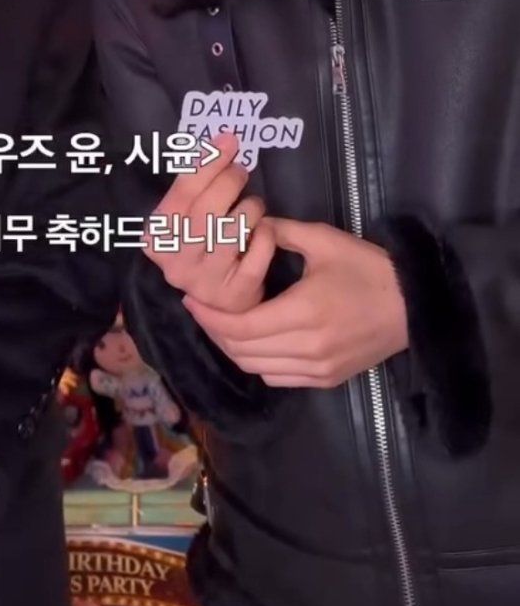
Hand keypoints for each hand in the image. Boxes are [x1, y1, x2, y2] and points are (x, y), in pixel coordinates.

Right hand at [145, 134, 274, 313]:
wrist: (221, 298)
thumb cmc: (204, 245)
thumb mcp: (189, 216)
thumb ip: (198, 183)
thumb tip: (226, 140)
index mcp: (157, 239)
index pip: (183, 193)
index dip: (208, 163)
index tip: (229, 141)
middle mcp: (175, 264)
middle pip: (207, 211)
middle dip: (230, 182)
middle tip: (242, 172)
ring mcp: (204, 283)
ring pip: (233, 231)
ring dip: (250, 209)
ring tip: (253, 207)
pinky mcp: (234, 296)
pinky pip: (258, 252)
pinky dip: (266, 234)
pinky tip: (263, 231)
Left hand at [188, 218, 408, 386]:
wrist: (415, 305)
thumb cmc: (369, 268)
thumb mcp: (324, 240)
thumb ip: (281, 232)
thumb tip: (247, 226)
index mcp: (305, 312)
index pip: (241, 326)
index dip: (210, 316)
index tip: (191, 298)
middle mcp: (309, 348)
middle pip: (242, 351)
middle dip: (215, 331)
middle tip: (200, 308)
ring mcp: (319, 369)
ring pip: (257, 368)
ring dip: (233, 348)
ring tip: (220, 323)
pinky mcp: (327, 379)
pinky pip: (279, 377)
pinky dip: (257, 361)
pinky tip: (251, 340)